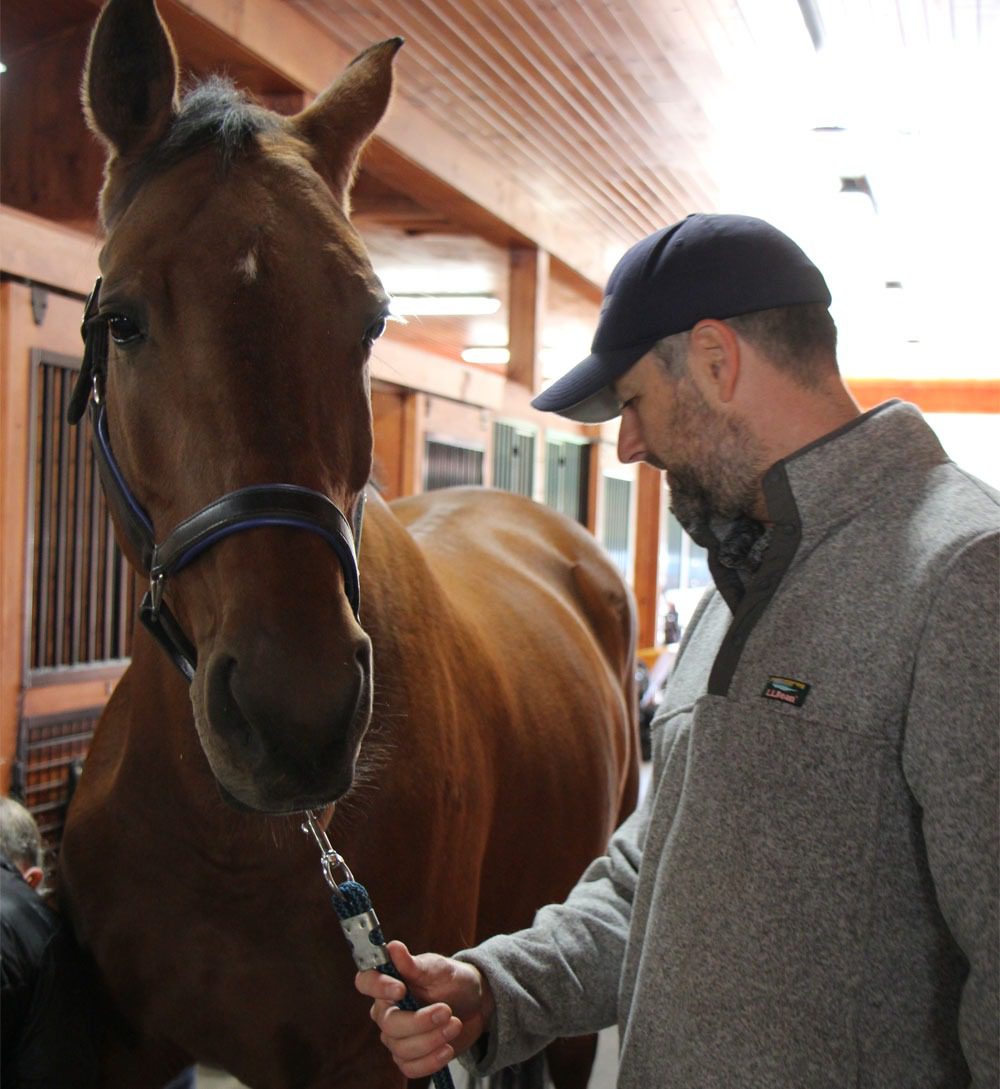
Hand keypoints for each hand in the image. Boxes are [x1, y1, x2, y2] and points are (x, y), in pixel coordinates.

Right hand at [355, 941, 494, 1080]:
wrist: (474, 1003)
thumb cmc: (452, 980)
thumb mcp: (438, 968)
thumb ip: (414, 964)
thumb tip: (392, 947)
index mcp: (388, 982)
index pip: (366, 982)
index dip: (378, 987)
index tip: (401, 989)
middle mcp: (386, 1011)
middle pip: (389, 1023)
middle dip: (420, 1021)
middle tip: (447, 1010)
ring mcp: (396, 1037)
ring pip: (401, 1048)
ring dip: (432, 1039)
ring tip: (455, 1024)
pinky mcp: (410, 1057)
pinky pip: (410, 1068)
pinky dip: (431, 1060)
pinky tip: (447, 1048)